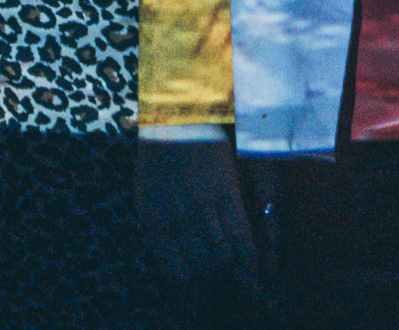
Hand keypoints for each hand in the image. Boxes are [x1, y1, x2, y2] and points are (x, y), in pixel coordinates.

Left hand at [135, 132, 268, 300]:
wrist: (177, 117)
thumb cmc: (159, 158)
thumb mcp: (146, 197)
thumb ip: (158, 230)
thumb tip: (175, 262)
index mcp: (153, 223)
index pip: (176, 273)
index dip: (190, 281)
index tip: (198, 278)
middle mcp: (176, 219)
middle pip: (201, 267)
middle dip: (212, 275)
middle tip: (218, 270)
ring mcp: (202, 206)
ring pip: (221, 256)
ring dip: (230, 266)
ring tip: (233, 266)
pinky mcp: (225, 191)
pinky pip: (240, 233)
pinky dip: (247, 253)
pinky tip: (252, 261)